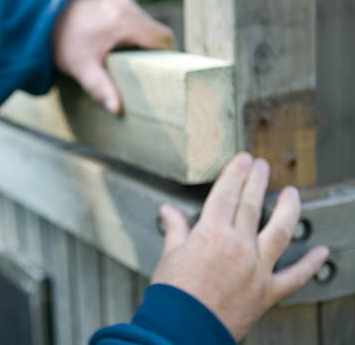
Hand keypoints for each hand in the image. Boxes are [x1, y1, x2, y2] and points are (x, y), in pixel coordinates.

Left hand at [52, 0, 174, 113]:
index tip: (162, 77)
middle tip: (148, 76)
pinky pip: (133, 18)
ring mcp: (120, 1)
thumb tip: (118, 110)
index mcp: (125, 22)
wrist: (39, 15)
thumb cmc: (60, 42)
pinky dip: (133, 34)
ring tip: (134, 65)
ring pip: (146, 25)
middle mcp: (127, 7)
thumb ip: (100, 88)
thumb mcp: (81, 67)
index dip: (167, 59)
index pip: (164, 40)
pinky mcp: (112, 1)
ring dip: (144, 43)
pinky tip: (120, 50)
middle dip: (156, 54)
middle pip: (157, 33)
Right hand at [152, 153, 328, 341]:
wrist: (183, 329)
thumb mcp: (170, 256)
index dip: (235, 173)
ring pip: (280, 231)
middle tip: (262, 165)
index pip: (226, 194)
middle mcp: (238, 246)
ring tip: (292, 193)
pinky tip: (322, 250)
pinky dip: (311, 263)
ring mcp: (256, 268)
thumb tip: (167, 211)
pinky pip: (295, 276)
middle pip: (252, 205)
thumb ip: (175, 230)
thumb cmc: (173, 294)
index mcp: (210, 234)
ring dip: (289, 208)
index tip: (242, 160)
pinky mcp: (267, 292)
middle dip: (257, 181)